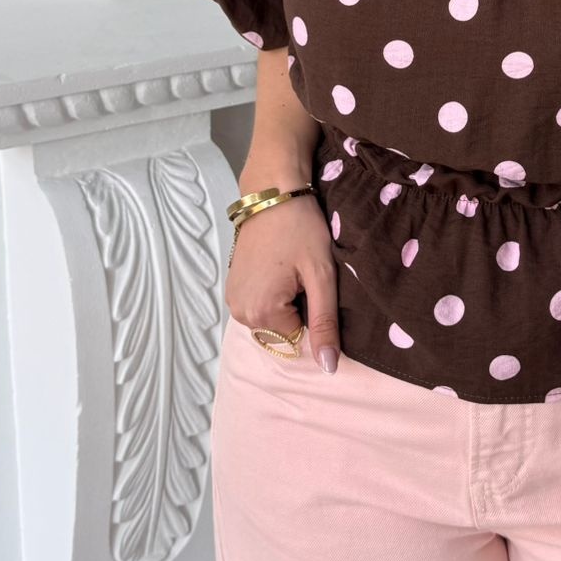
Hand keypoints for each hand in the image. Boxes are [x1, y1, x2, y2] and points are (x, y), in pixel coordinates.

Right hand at [226, 193, 342, 372]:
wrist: (272, 193)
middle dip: (298, 309)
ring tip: (289, 268)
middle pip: (283, 332)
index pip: (300, 338)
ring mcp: (233, 301)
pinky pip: (260, 307)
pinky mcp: (232, 289)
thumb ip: (324, 323)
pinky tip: (277, 267)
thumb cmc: (300, 229)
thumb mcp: (321, 276)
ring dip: (285, 302)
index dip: (313, 310)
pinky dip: (272, 294)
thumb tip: (328, 368)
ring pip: (272, 320)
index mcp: (262, 313)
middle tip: (301, 273)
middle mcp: (241, 313)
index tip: (311, 280)